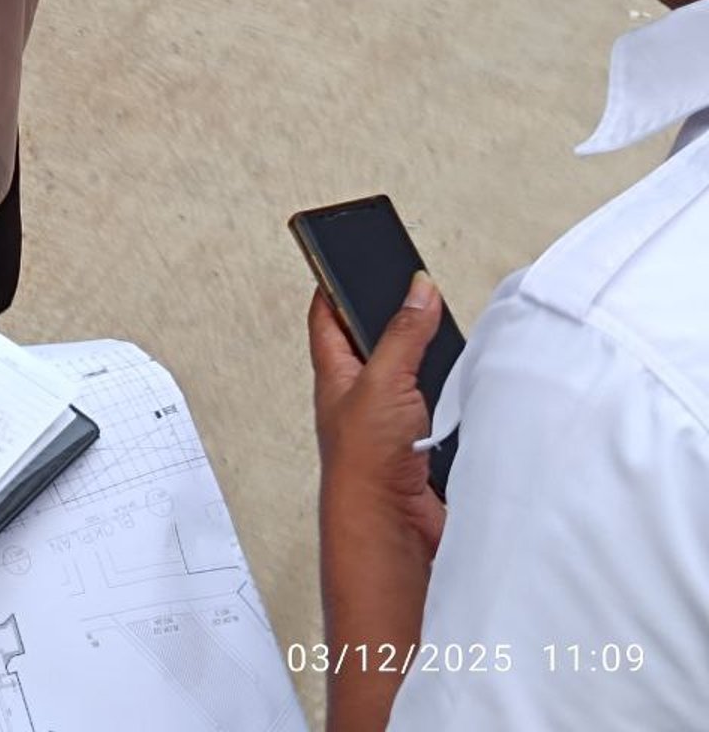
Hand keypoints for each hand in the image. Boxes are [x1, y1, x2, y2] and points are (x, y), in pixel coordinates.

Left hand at [308, 279, 445, 555]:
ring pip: (412, 377)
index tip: (343, 260)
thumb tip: (417, 290)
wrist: (392, 528)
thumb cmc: (364, 463)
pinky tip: (461, 400)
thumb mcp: (382, 383)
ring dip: (430, 368)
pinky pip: (440, 410)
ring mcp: (390, 421)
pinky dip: (453, 403)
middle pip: (375, 344)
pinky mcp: (419, 444)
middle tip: (416, 297)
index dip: (333, 287)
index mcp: (337, 374)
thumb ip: (403, 335)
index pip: (328, 317)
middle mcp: (360, 396)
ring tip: (445, 352)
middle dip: (397, 323)